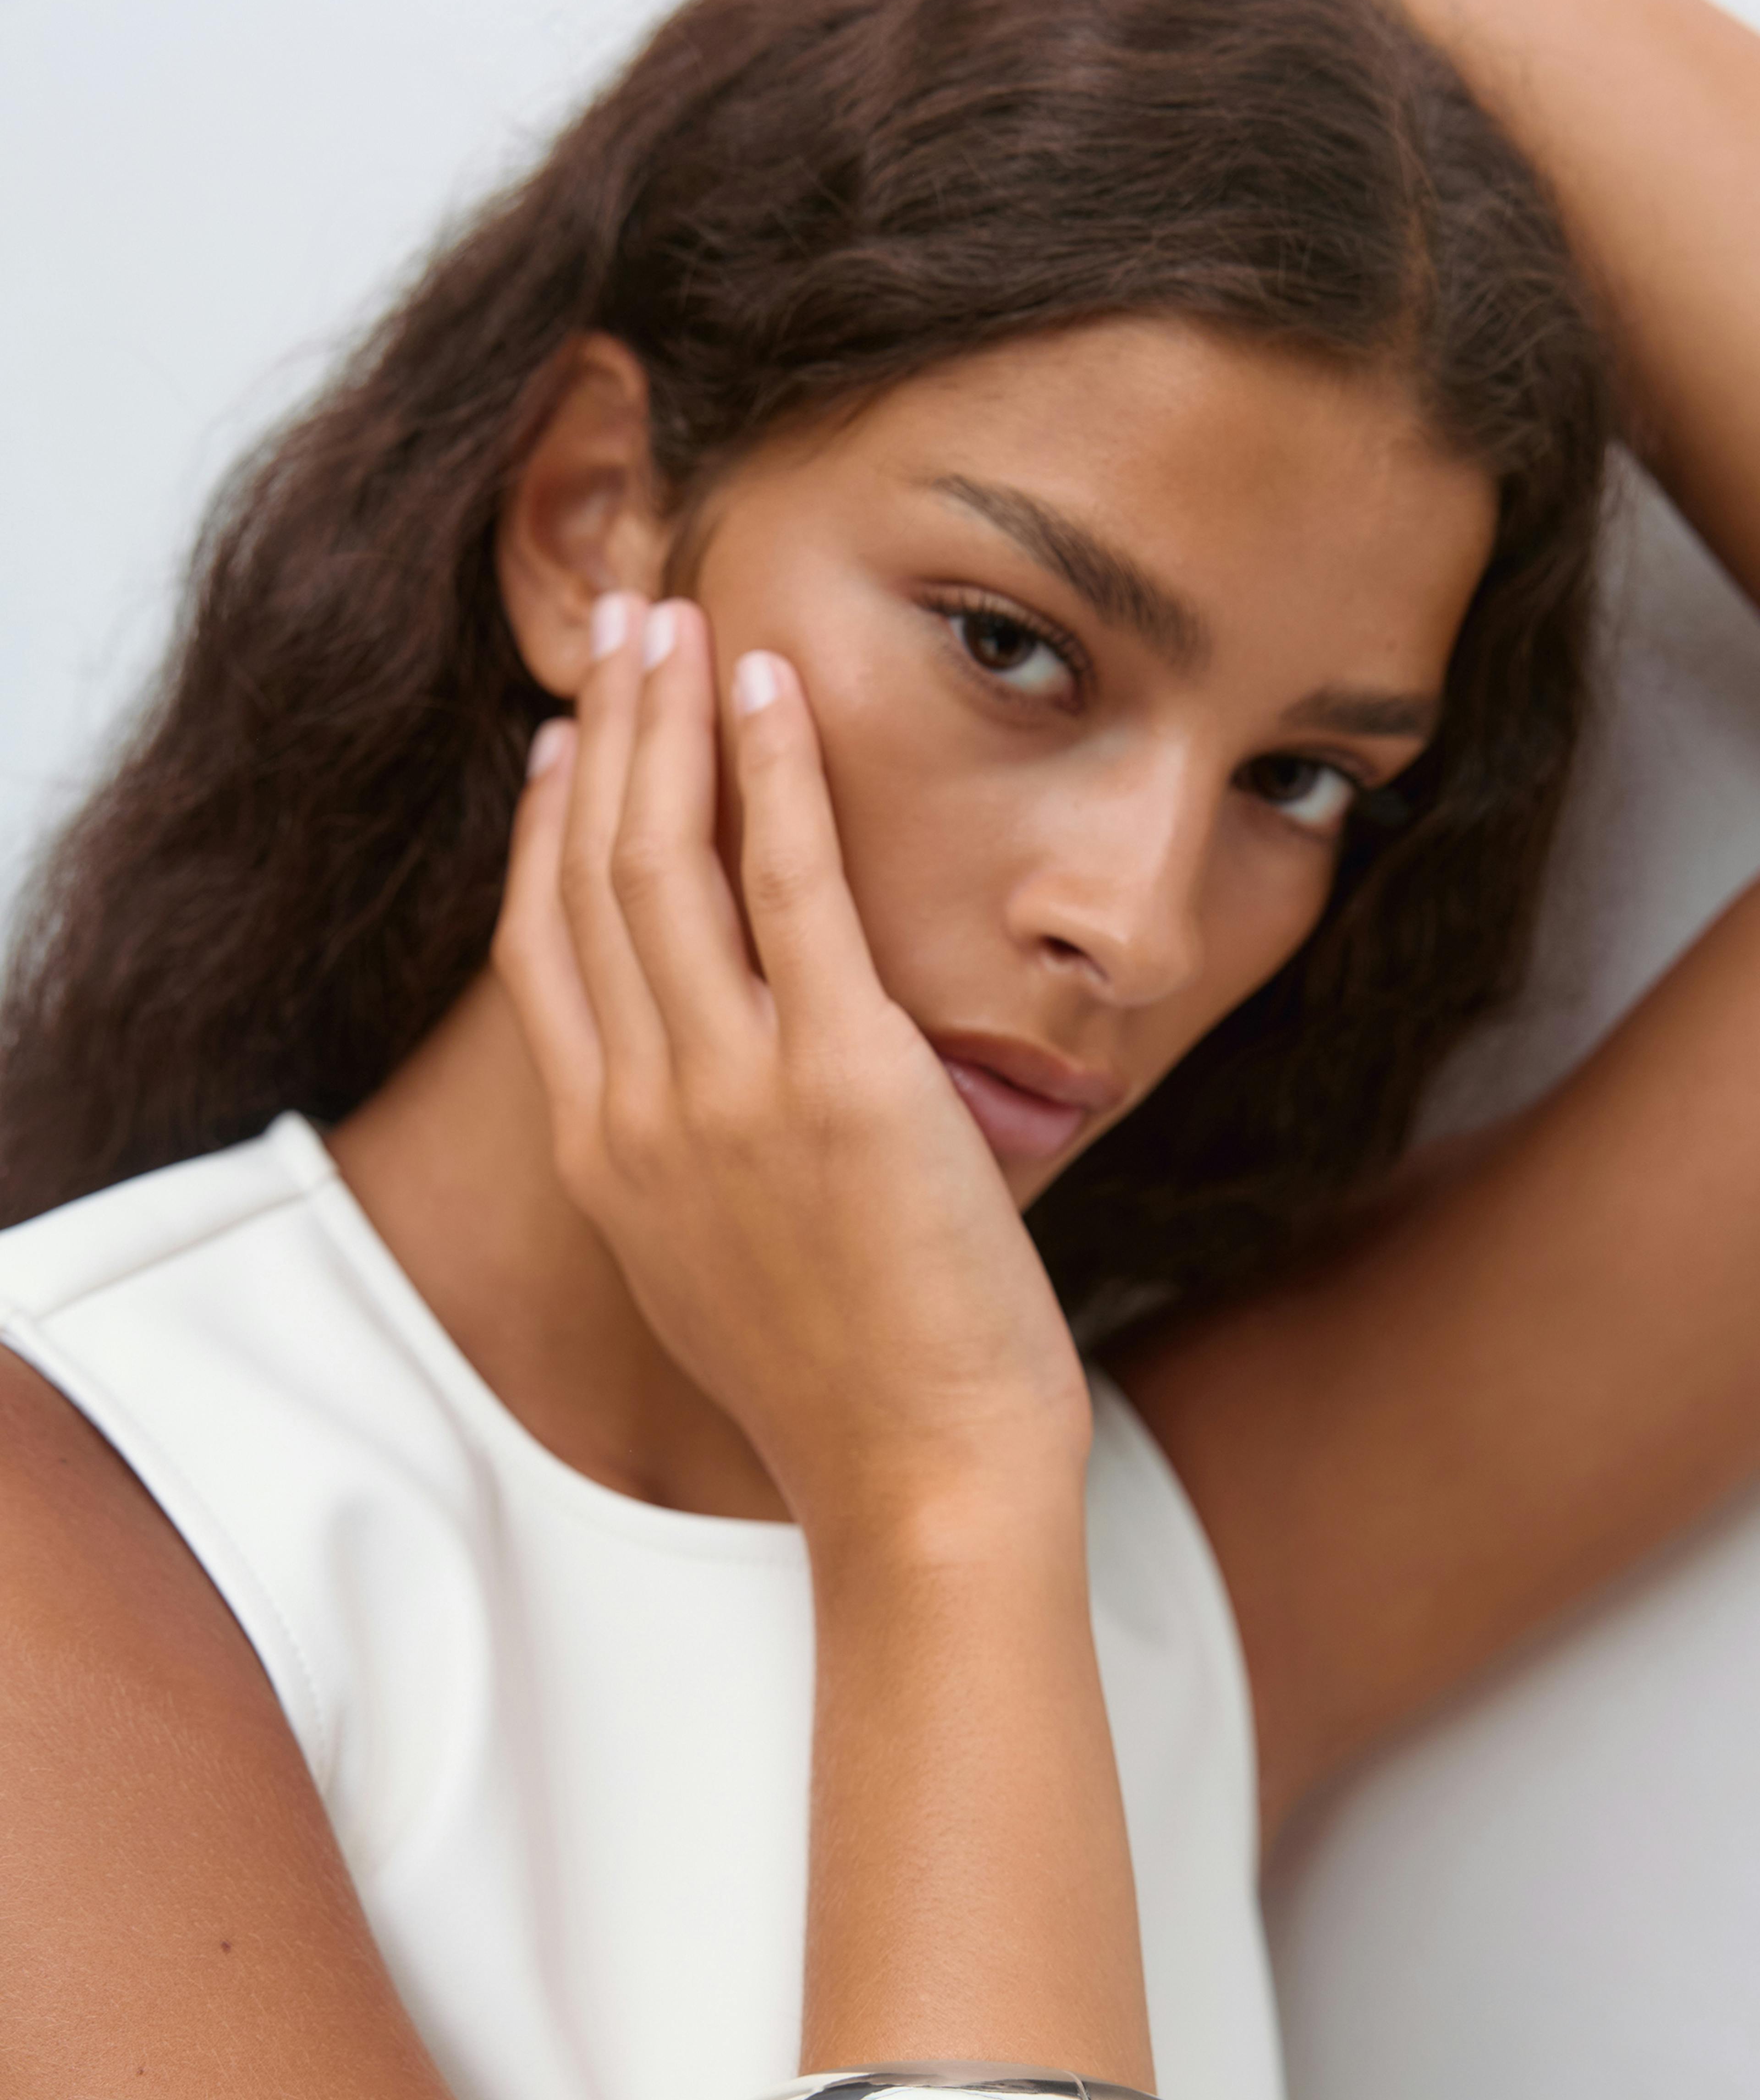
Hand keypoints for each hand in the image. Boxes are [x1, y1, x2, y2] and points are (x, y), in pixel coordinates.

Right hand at [491, 594, 1090, 1541]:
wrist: (919, 1481)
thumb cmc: (846, 1385)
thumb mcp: (716, 1269)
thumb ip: (686, 1164)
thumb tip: (709, 1087)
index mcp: (604, 1157)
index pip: (542, 948)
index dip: (545, 828)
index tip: (565, 745)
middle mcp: (639, 1110)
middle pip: (588, 874)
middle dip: (602, 733)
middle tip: (625, 624)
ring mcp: (726, 1093)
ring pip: (661, 858)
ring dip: (667, 720)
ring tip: (685, 618)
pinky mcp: (838, 1080)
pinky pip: (787, 886)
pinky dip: (773, 772)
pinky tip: (773, 688)